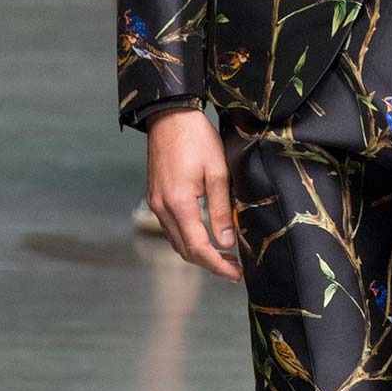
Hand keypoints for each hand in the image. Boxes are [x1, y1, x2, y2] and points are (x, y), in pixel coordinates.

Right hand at [145, 106, 241, 280]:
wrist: (170, 116)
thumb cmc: (197, 138)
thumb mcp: (218, 172)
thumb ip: (221, 210)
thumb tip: (226, 242)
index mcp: (179, 203)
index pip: (198, 247)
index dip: (217, 265)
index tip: (235, 274)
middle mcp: (162, 207)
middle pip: (184, 250)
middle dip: (209, 264)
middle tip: (234, 268)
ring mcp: (155, 203)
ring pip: (176, 241)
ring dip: (198, 253)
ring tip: (224, 255)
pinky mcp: (155, 197)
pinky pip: (171, 228)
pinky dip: (188, 239)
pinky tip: (205, 236)